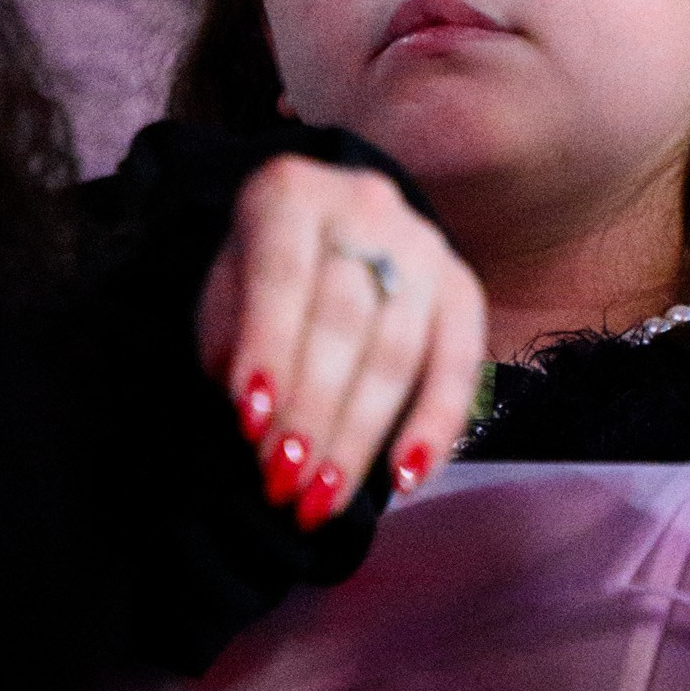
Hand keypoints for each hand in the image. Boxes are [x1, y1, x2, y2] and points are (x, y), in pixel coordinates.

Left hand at [196, 156, 487, 532]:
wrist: (328, 231)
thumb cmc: (264, 276)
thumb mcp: (226, 292)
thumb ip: (234, 343)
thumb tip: (261, 421)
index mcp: (291, 192)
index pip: (281, 274)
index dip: (269, 348)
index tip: (249, 421)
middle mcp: (367, 206)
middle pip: (345, 320)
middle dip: (313, 411)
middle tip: (283, 484)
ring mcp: (425, 245)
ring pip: (398, 351)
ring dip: (360, 436)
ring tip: (324, 498)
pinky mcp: (464, 288)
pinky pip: (461, 365)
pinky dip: (435, 427)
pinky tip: (405, 479)